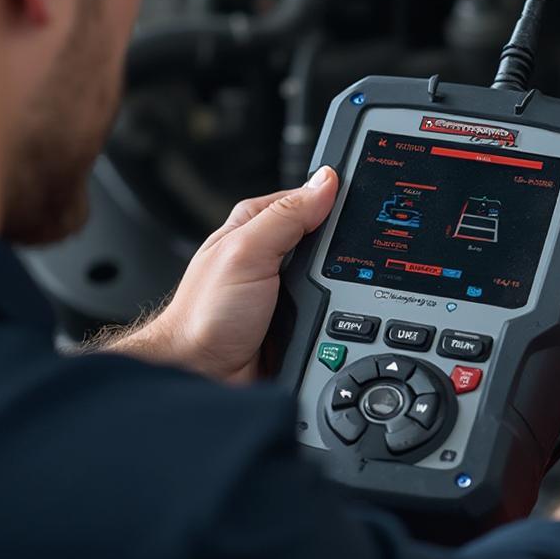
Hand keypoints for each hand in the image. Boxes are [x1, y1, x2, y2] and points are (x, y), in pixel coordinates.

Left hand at [120, 166, 337, 382]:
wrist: (202, 376)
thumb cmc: (204, 316)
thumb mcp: (246, 253)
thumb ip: (286, 216)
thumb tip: (325, 182)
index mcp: (256, 224)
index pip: (307, 197)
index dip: (331, 200)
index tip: (357, 207)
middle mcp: (272, 253)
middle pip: (327, 239)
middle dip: (337, 252)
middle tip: (326, 269)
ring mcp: (287, 288)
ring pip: (335, 276)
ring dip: (338, 288)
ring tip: (323, 301)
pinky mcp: (299, 319)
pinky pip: (333, 310)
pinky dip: (337, 316)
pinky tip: (329, 321)